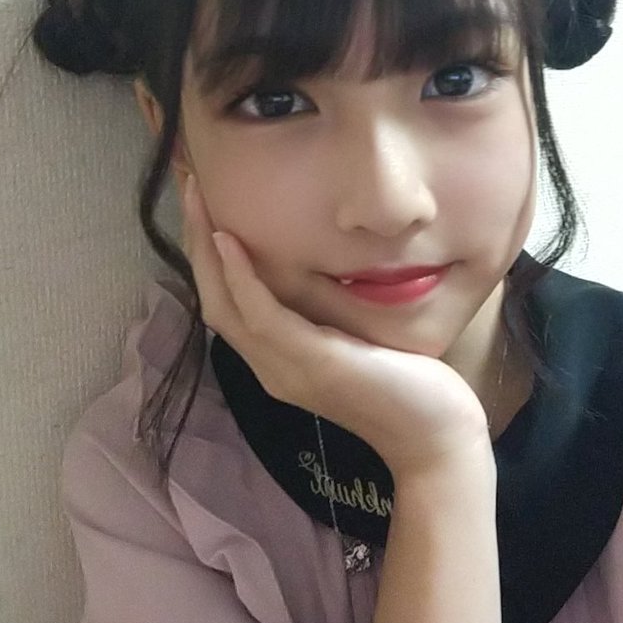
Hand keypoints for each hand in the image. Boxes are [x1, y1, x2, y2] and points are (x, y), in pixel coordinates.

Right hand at [180, 174, 490, 476]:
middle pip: (211, 299)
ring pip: (224, 304)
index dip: (206, 255)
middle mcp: (270, 366)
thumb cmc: (406, 385)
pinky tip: (230, 241)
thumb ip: (329, 311)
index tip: (203, 204)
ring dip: (205, 248)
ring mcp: (285, 368)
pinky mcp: (312, 362)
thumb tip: (323, 266)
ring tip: (198, 199)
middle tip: (188, 185)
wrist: (434, 436)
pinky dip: (241, 277)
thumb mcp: (356, 338)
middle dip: (195, 241)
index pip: (224, 302)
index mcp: (277, 360)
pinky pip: (262, 315)